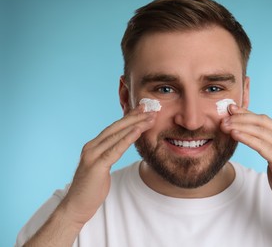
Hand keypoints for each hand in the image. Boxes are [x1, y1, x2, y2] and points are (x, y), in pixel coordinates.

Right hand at [60, 106, 156, 226]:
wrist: (76, 206)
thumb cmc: (91, 188)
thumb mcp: (101, 166)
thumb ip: (108, 154)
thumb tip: (120, 146)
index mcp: (93, 146)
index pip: (114, 128)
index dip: (129, 117)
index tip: (143, 109)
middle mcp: (91, 147)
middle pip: (116, 128)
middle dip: (135, 117)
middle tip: (150, 108)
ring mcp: (92, 155)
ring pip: (117, 136)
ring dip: (136, 125)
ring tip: (150, 118)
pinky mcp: (96, 166)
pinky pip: (115, 150)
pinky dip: (127, 139)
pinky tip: (138, 131)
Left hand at [220, 105, 271, 219]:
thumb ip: (266, 148)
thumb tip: (251, 139)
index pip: (264, 121)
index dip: (247, 113)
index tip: (231, 109)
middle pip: (262, 122)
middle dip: (242, 117)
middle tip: (224, 117)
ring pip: (261, 131)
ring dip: (240, 126)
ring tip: (225, 125)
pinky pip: (262, 145)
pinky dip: (247, 138)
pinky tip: (235, 134)